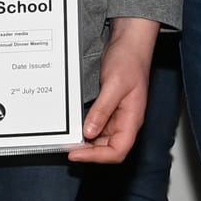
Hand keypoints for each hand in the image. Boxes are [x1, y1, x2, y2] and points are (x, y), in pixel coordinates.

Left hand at [71, 17, 160, 163]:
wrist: (129, 43)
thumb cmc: (129, 60)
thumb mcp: (114, 84)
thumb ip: (102, 109)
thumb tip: (89, 132)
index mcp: (132, 119)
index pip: (118, 150)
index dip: (97, 157)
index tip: (75, 154)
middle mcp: (126, 121)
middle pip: (109, 149)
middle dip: (88, 151)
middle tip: (67, 146)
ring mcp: (118, 115)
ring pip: (102, 139)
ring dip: (86, 142)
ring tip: (68, 138)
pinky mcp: (110, 109)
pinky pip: (98, 126)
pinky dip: (86, 129)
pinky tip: (74, 125)